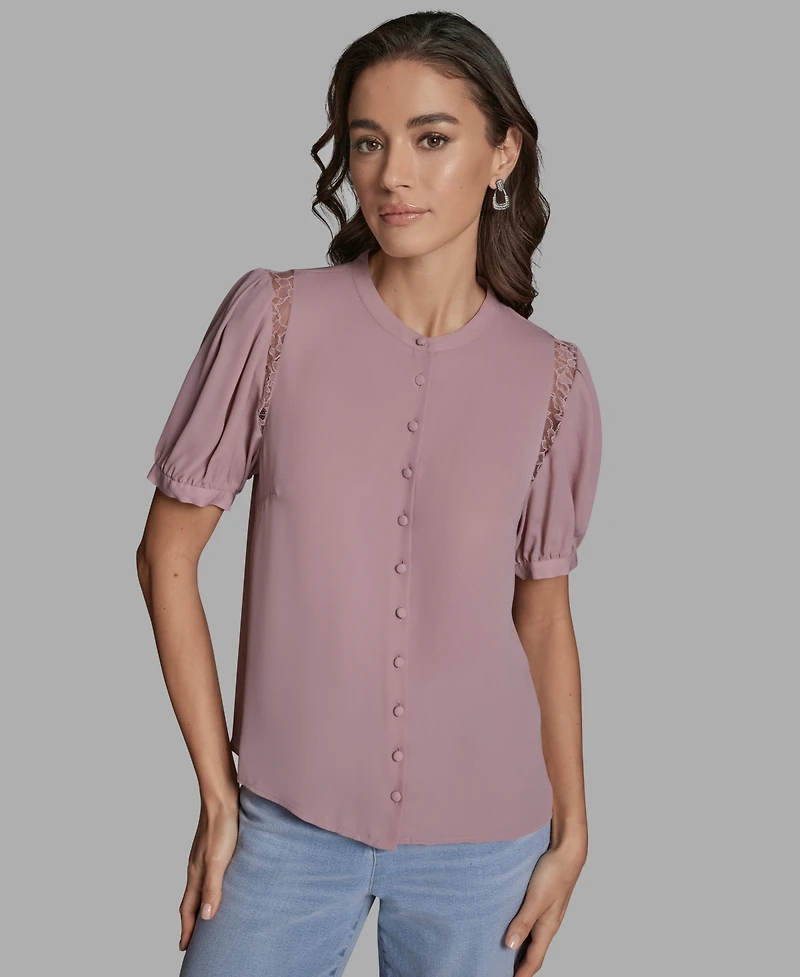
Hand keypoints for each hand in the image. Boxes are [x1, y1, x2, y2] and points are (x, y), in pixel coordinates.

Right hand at [178, 788, 240, 949]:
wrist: (222, 796)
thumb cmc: (222, 826)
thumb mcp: (219, 860)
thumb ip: (213, 887)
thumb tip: (207, 917)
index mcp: (196, 874)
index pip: (188, 909)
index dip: (188, 929)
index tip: (185, 947)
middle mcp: (197, 867)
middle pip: (191, 901)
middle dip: (191, 922)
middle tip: (193, 940)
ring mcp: (203, 857)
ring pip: (199, 888)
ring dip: (200, 904)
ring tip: (205, 917)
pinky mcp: (212, 847)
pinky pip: (207, 875)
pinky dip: (209, 888)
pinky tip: (218, 884)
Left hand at [504, 840, 585, 974]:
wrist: (567, 850)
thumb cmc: (554, 872)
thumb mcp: (536, 898)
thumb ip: (523, 921)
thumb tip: (510, 945)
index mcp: (547, 927)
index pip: (534, 960)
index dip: (522, 974)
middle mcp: (548, 923)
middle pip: (533, 952)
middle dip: (520, 966)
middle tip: (502, 971)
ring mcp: (546, 912)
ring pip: (532, 938)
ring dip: (520, 949)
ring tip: (504, 955)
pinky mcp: (543, 901)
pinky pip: (531, 923)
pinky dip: (521, 932)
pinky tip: (511, 926)